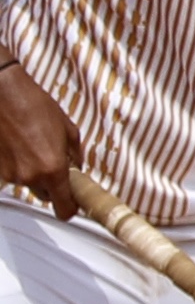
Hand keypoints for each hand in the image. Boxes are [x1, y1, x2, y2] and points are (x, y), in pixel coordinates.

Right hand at [0, 60, 75, 210]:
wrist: (3, 95)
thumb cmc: (33, 106)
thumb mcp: (68, 129)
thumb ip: (75, 154)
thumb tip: (77, 165)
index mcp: (53, 169)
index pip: (64, 208)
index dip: (71, 208)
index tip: (73, 205)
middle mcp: (30, 176)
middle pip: (46, 195)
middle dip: (53, 184)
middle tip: (55, 164)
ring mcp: (10, 173)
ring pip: (29, 183)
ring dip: (34, 171)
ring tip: (35, 146)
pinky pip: (14, 172)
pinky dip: (19, 164)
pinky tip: (21, 145)